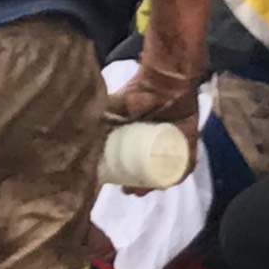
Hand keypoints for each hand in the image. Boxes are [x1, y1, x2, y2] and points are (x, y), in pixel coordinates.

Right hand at [105, 64, 199, 186]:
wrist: (165, 77)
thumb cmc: (139, 91)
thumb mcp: (115, 106)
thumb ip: (99, 116)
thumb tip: (78, 131)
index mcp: (140, 139)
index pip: (133, 165)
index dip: (127, 179)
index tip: (120, 187)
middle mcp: (158, 143)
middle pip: (151, 172)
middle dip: (141, 186)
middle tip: (132, 191)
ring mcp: (176, 143)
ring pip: (168, 170)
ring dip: (159, 184)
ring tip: (147, 190)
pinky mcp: (191, 138)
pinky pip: (188, 160)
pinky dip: (182, 171)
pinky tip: (173, 180)